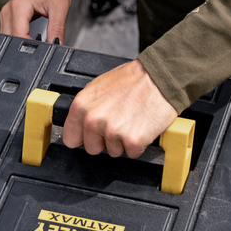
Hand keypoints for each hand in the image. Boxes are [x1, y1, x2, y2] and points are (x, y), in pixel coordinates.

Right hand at [0, 0, 71, 42]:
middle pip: (10, 39)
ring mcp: (7, 13)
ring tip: (39, 40)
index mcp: (18, 7)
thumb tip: (56, 46)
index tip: (45, 49)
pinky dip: (21, 38)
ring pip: (8, 38)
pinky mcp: (9, 16)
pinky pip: (10, 33)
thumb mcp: (60, 8)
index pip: (19, 36)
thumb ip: (57, 29)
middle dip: (26, 47)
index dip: (32, 47)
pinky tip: (33, 36)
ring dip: (22, 42)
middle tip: (43, 46)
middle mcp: (8, 10)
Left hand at [63, 59, 177, 158]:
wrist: (160, 77)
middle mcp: (94, 120)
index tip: (93, 133)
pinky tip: (141, 126)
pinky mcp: (132, 141)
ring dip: (123, 140)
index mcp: (82, 105)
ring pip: (113, 151)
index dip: (83, 137)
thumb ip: (87, 106)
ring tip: (131, 119)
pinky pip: (132, 153)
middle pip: (92, 148)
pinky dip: (139, 143)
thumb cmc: (134, 79)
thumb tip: (80, 122)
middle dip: (105, 140)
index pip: (70, 138)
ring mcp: (113, 131)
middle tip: (119, 121)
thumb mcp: (100, 86)